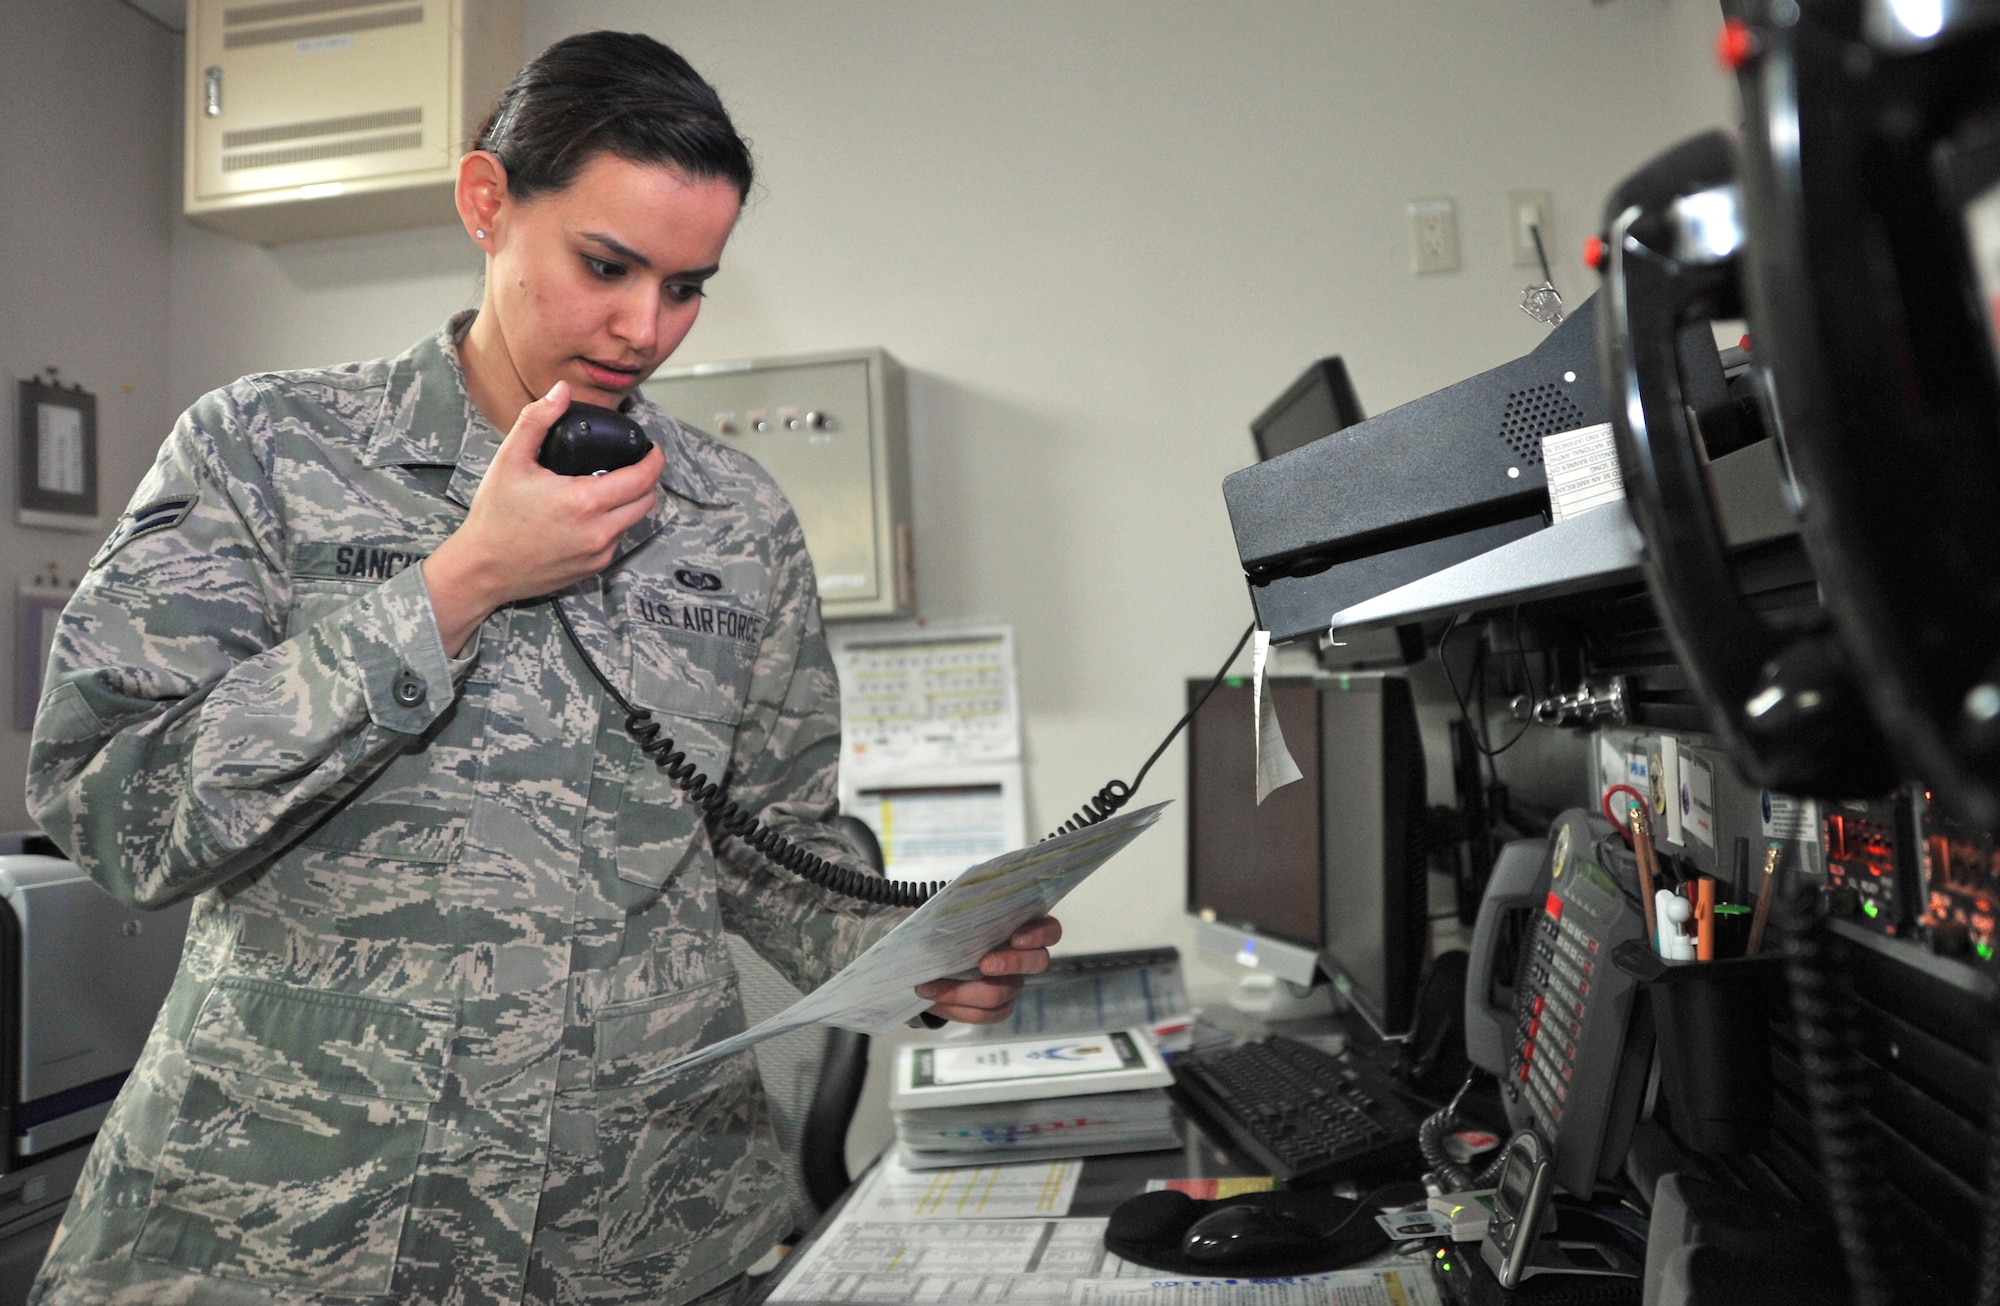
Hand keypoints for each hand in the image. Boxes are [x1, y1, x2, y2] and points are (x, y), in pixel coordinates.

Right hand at [424, 381, 664, 653]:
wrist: (482, 568)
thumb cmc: (495, 516)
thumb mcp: (510, 460)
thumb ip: (537, 420)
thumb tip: (561, 391)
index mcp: (584, 501)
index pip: (642, 478)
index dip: (654, 460)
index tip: (652, 449)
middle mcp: (599, 531)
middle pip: (646, 501)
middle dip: (647, 480)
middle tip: (634, 464)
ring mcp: (599, 553)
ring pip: (634, 522)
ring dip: (631, 502)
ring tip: (612, 486)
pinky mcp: (594, 568)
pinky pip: (617, 540)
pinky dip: (614, 524)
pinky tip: (593, 513)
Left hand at [914, 916, 1062, 1024]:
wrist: (933, 954)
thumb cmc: (952, 926)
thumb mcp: (957, 912)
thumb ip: (963, 910)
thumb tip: (950, 909)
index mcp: (1023, 927)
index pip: (1050, 930)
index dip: (1038, 935)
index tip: (1016, 937)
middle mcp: (1025, 957)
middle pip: (1037, 963)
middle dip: (1012, 963)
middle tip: (985, 964)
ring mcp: (1012, 984)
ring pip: (1003, 995)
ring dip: (966, 992)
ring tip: (931, 987)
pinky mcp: (998, 1007)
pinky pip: (982, 1015)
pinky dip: (954, 1008)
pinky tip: (932, 999)